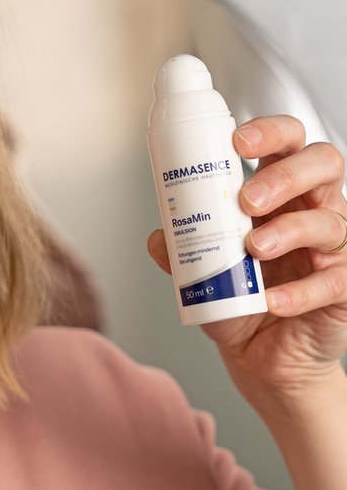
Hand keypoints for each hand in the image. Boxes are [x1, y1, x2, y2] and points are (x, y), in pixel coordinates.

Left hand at [147, 115, 346, 414]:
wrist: (260, 357)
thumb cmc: (238, 301)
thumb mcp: (202, 271)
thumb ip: (182, 251)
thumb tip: (160, 236)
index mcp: (280, 194)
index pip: (288, 143)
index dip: (271, 132)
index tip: (238, 141)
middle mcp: (313, 211)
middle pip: (324, 164)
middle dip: (284, 175)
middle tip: (246, 199)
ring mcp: (334, 248)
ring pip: (330, 221)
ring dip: (288, 231)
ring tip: (254, 249)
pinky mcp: (345, 288)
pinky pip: (335, 281)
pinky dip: (299, 291)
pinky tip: (271, 301)